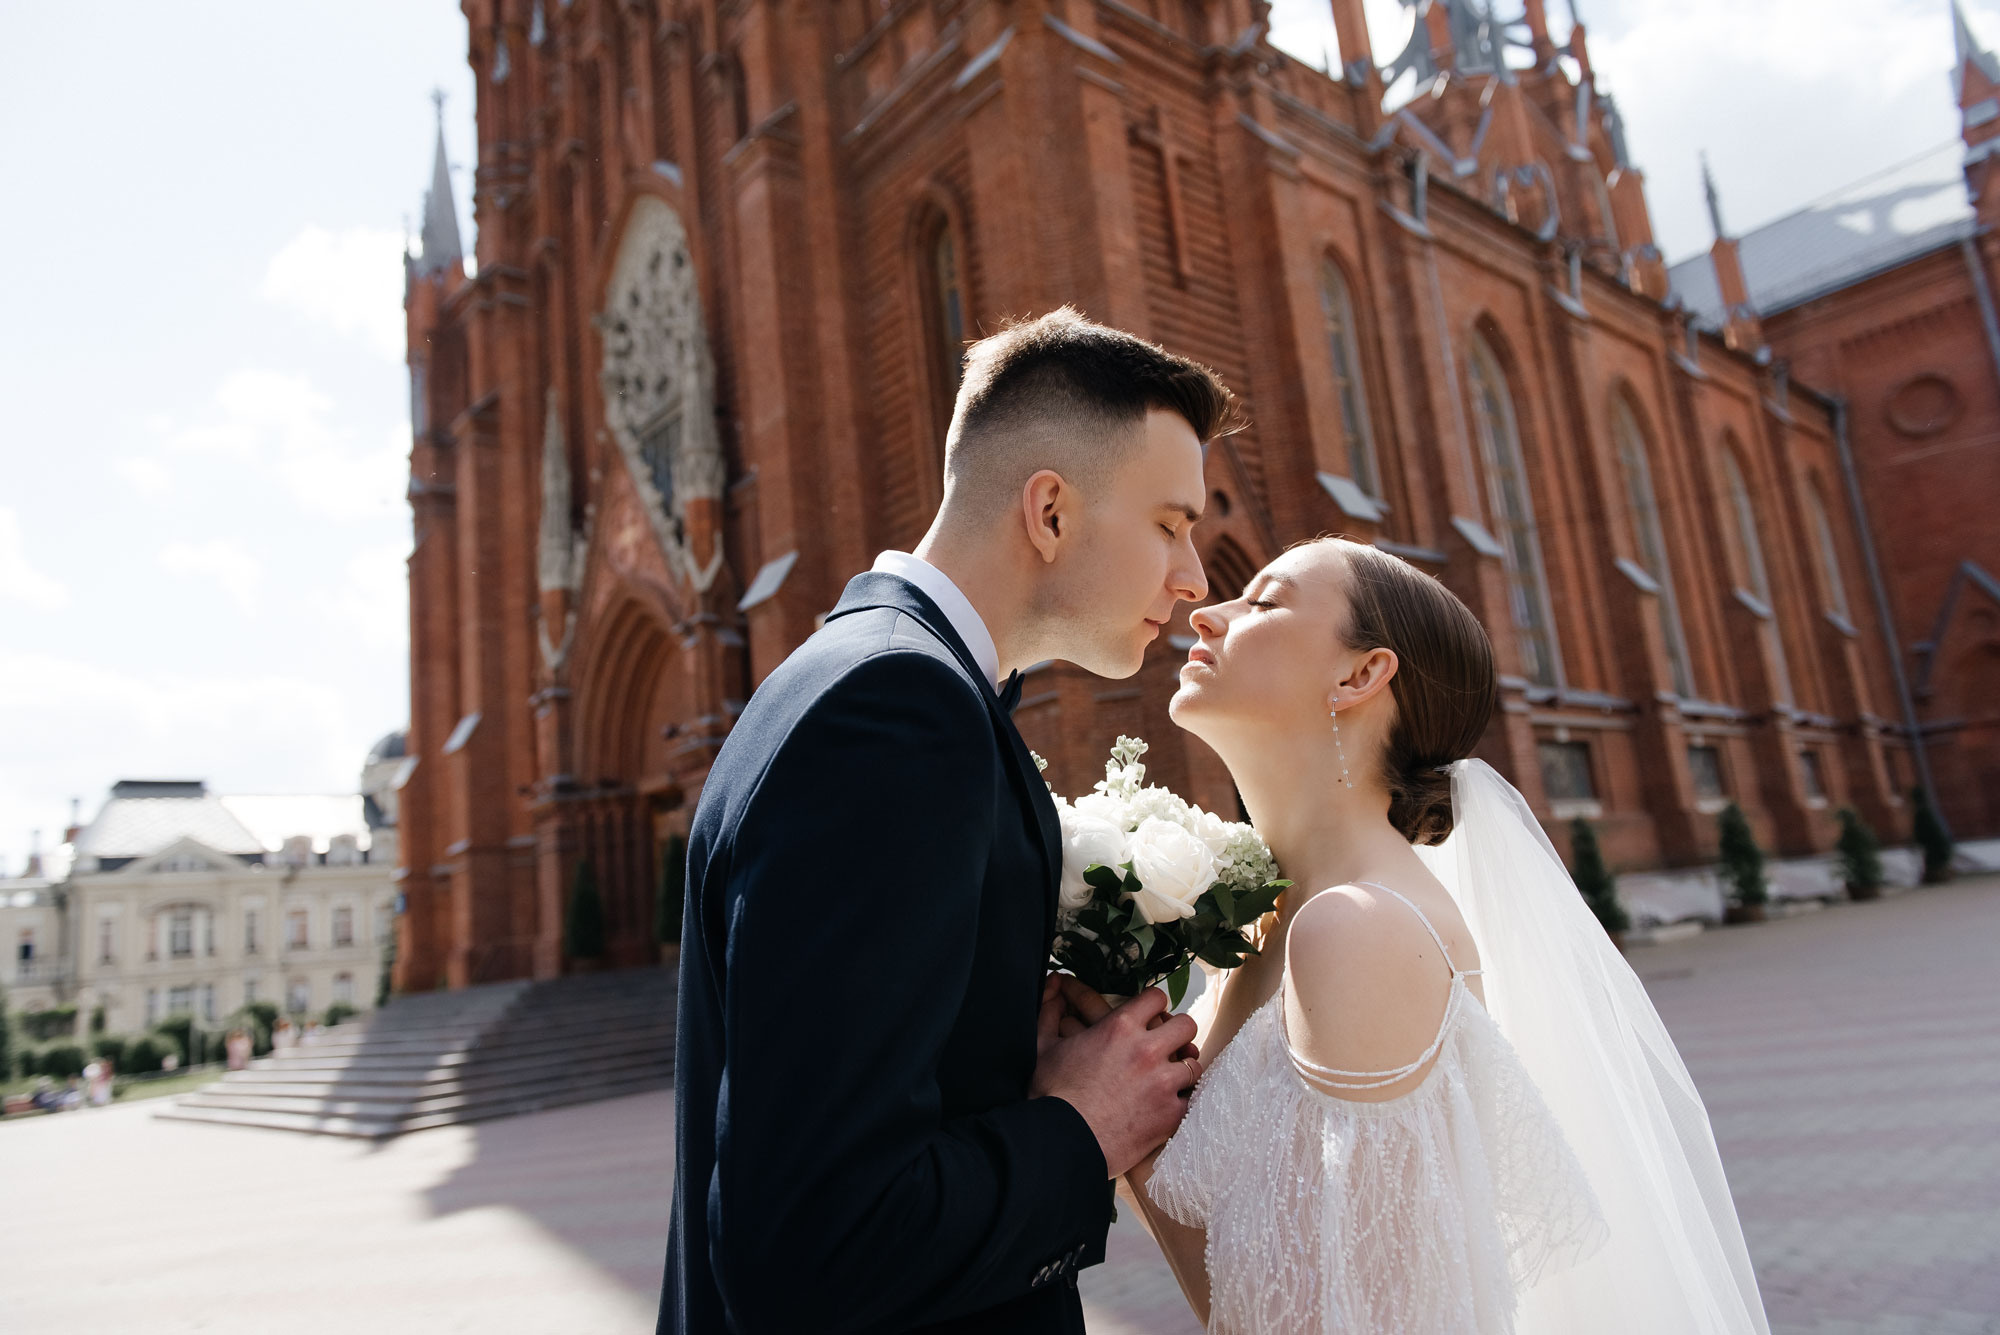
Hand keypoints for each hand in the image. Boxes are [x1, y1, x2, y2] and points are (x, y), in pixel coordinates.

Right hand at [1030, 986, 1200, 1177]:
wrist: (1062, 1142)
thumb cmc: (1050, 1095)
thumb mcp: (1044, 1046)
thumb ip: (1049, 1010)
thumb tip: (1051, 984)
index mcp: (1120, 1027)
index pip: (1157, 998)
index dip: (1154, 1006)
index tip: (1150, 1018)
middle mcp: (1148, 1049)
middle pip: (1186, 1025)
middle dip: (1178, 1034)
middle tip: (1166, 1046)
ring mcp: (1163, 1082)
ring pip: (1194, 1063)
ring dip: (1182, 1069)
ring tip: (1168, 1079)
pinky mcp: (1171, 1114)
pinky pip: (1192, 1099)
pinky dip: (1181, 1102)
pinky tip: (1167, 1105)